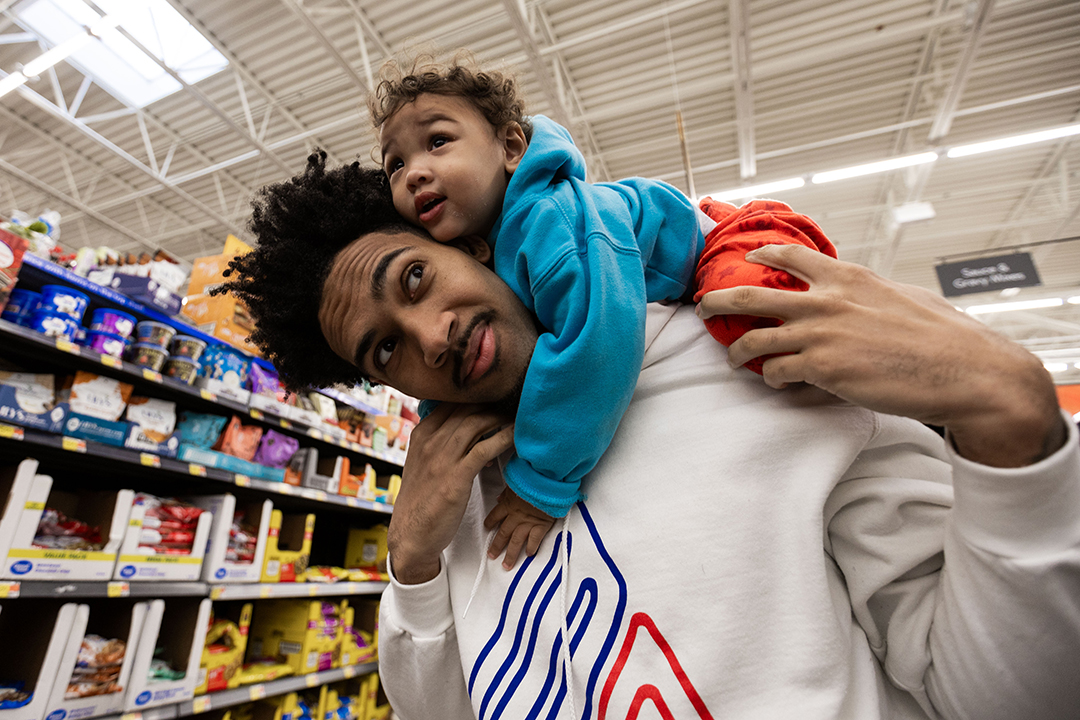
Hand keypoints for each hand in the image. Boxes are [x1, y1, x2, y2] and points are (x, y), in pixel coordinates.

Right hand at [388, 402, 514, 583]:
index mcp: (421, 434)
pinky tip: (516, 434)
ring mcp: (442, 458)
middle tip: (512, 401)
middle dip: (491, 402)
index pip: (451, 402)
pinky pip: (485, 448)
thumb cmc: (422, 499)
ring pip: (476, 423)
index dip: (476, 395)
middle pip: (466, 409)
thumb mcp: (422, 462)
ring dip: (500, 416)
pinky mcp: (456, 477)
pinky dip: (503, 437)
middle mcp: (430, 441)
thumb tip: (462, 427)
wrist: (411, 534)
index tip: (495, 394)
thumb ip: (438, 441)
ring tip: (517, 414)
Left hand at [483, 487, 554, 569]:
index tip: (487, 528)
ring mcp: (528, 522)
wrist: (546, 482)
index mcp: (508, 504)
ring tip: (507, 564)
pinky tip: (529, 554)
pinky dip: (531, 548)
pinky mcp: (541, 525)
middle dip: (496, 546)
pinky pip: (534, 539)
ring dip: (511, 554)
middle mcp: (516, 516)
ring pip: (516, 541)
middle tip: (492, 555)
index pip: (495, 516)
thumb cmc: (532, 480)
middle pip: (503, 534)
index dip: (490, 522)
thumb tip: (500, 497)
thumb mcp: (515, 481)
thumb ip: (507, 491)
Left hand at [696, 244, 1065, 467]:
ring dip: (736, 350)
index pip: (787, 255)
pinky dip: (770, 378)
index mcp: (846, 277)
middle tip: (702, 307)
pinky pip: (776, 372)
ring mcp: (821, 335)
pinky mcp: (823, 369)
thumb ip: (865, 292)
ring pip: (753, 339)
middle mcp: (826, 301)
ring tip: (732, 358)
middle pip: (750, 295)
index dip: (758, 256)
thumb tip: (852, 290)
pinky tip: (775, 382)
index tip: (742, 260)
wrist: (964, 368)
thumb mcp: (899, 295)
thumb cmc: (941, 335)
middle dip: (716, 301)